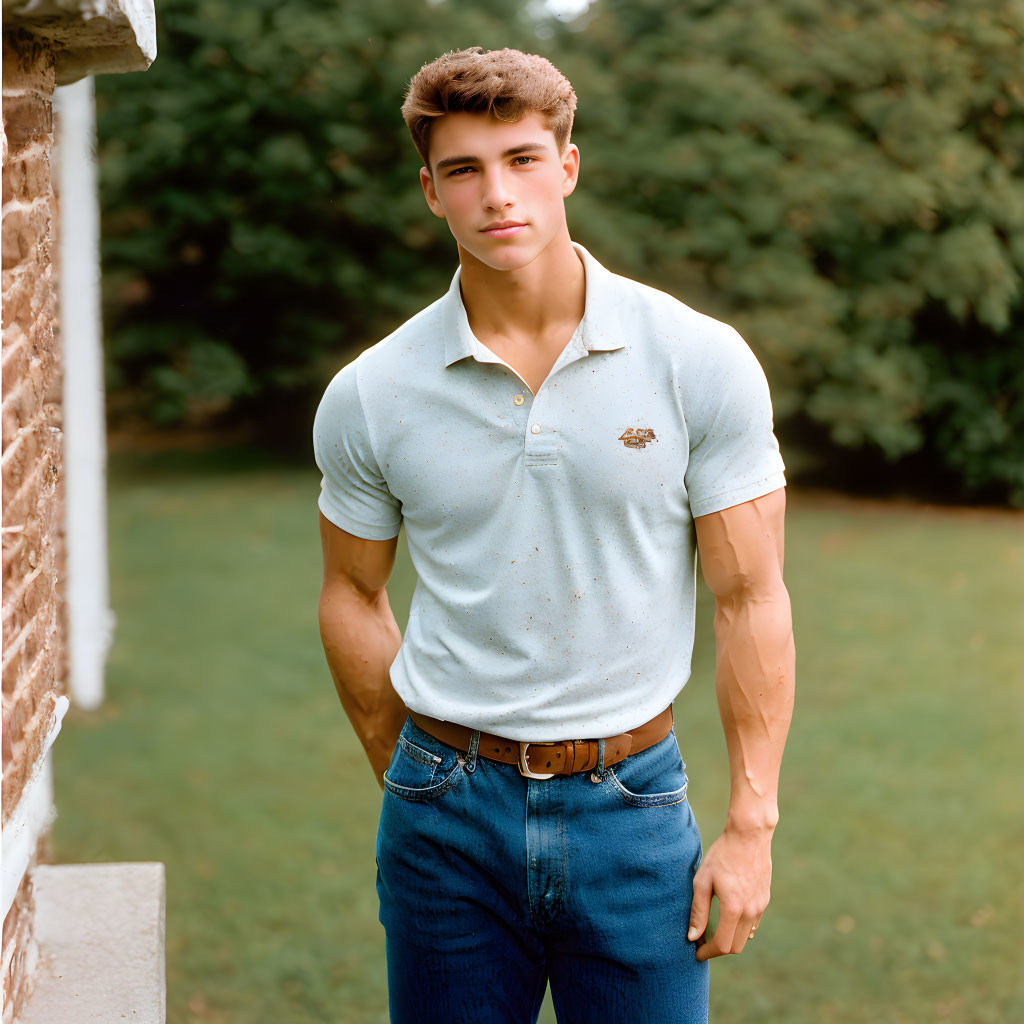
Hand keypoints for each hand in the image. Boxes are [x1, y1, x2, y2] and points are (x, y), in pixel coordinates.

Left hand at [688, 826, 772, 960]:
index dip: (707, 952)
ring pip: (745, 936)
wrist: (749, 836)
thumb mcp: (702, 880)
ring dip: (730, 939)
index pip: (722, 945)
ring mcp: (761, 906)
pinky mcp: (764, 899)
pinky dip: (740, 928)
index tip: (696, 952)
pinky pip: (753, 923)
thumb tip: (693, 937)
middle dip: (718, 949)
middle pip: (735, 946)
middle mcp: (751, 912)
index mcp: (733, 909)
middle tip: (702, 942)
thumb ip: (697, 911)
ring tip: (713, 930)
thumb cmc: (721, 855)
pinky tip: (729, 919)